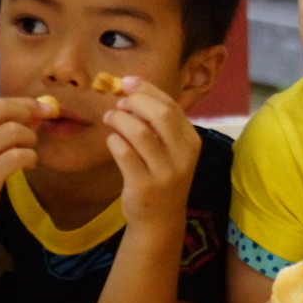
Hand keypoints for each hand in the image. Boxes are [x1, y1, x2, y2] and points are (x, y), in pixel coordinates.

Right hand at [0, 97, 51, 243]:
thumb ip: (3, 128)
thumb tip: (38, 109)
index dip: (25, 103)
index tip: (44, 109)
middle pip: (4, 109)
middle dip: (29, 114)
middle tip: (40, 127)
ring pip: (14, 131)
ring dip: (30, 140)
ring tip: (28, 152)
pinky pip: (18, 156)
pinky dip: (30, 158)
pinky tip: (29, 165)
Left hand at [102, 77, 200, 227]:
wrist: (160, 219)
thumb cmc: (162, 176)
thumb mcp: (171, 150)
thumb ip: (159, 124)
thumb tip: (131, 91)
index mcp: (191, 141)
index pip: (172, 106)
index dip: (148, 90)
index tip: (128, 83)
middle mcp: (183, 155)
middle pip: (160, 114)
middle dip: (135, 102)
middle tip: (119, 102)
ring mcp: (165, 171)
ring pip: (139, 132)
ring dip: (119, 119)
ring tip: (110, 118)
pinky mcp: (143, 185)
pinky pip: (124, 153)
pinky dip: (114, 141)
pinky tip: (112, 141)